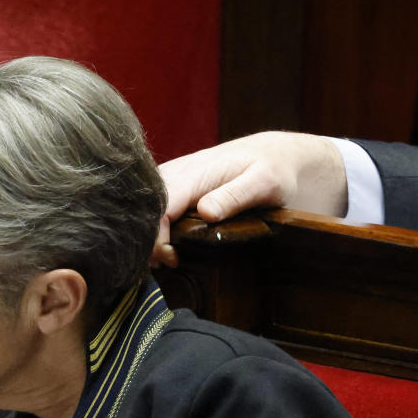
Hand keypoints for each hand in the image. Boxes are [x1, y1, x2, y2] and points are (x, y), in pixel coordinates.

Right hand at [150, 131, 347, 267]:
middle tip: (168, 264)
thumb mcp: (263, 183)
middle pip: (145, 211)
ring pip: (144, 209)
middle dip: (148, 241)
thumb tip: (206, 212)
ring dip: (149, 236)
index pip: (159, 210)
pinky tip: (167, 245)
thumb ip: (234, 196)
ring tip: (165, 259)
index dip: (158, 238)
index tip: (173, 259)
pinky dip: (154, 228)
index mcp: (192, 174)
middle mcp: (174, 173)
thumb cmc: (272, 169)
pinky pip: (151, 207)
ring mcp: (170, 177)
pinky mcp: (171, 184)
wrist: (270, 153)